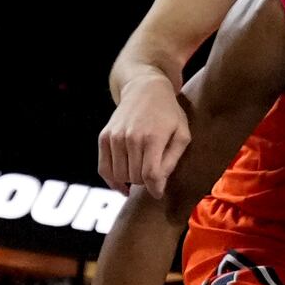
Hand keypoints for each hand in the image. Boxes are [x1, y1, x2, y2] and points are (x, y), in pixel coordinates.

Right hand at [98, 77, 188, 198]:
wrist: (145, 90)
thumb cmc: (169, 114)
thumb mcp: (182, 135)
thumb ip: (171, 161)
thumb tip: (158, 185)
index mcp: (153, 137)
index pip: (150, 174)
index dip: (155, 189)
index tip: (158, 194)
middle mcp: (130, 138)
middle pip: (134, 177)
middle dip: (146, 182)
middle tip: (154, 176)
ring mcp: (114, 137)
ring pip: (119, 175)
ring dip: (131, 180)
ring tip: (142, 172)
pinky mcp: (103, 138)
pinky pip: (103, 169)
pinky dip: (112, 180)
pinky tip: (123, 186)